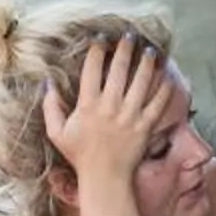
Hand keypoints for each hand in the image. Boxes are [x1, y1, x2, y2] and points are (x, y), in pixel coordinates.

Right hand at [47, 36, 171, 190]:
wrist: (104, 178)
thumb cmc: (79, 155)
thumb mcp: (56, 132)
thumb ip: (50, 106)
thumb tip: (47, 82)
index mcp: (87, 105)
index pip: (92, 69)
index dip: (97, 50)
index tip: (102, 37)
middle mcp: (110, 107)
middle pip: (119, 69)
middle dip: (125, 49)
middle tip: (130, 36)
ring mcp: (129, 116)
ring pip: (141, 82)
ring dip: (146, 63)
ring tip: (150, 51)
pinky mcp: (145, 126)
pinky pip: (157, 103)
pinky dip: (163, 88)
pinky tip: (167, 76)